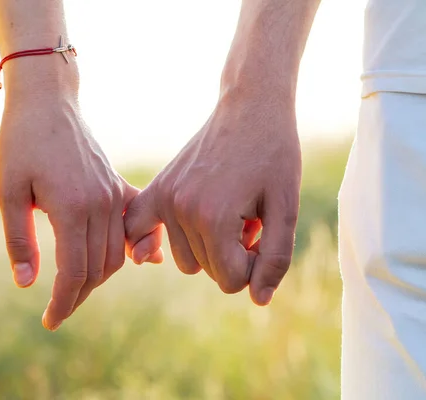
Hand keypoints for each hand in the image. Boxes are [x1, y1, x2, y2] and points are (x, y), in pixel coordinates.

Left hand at [0, 61, 161, 330]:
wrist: (48, 102)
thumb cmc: (20, 142)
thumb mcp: (9, 191)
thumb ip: (19, 239)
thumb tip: (27, 284)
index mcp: (71, 206)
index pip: (75, 271)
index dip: (63, 302)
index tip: (50, 321)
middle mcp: (100, 204)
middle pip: (99, 268)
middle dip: (78, 295)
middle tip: (57, 311)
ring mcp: (113, 195)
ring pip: (116, 253)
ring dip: (97, 277)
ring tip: (74, 291)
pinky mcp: (117, 187)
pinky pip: (132, 227)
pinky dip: (131, 249)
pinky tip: (137, 262)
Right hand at [124, 92, 300, 304]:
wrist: (250, 107)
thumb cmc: (275, 155)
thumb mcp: (286, 207)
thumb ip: (275, 258)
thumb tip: (257, 300)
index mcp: (214, 217)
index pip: (232, 279)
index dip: (256, 265)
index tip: (265, 235)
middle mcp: (181, 210)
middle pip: (209, 271)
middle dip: (236, 257)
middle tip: (251, 220)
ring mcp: (165, 198)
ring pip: (186, 260)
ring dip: (210, 248)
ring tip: (229, 213)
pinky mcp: (157, 188)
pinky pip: (139, 230)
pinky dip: (150, 241)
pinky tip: (161, 240)